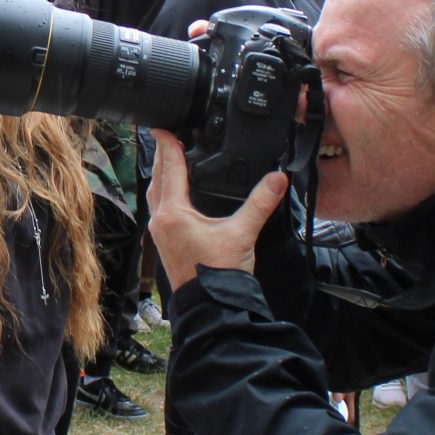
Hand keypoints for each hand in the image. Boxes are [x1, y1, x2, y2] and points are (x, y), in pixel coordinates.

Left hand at [146, 133, 288, 292]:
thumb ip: (260, 202)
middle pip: (158, 179)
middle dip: (162, 156)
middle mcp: (161, 221)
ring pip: (156, 195)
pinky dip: (166, 194)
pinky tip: (177, 194)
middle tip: (166, 137)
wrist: (212, 307)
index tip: (163, 126)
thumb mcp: (243, 233)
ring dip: (162, 176)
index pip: (170, 169)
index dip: (168, 144)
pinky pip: (161, 210)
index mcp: (174, 214)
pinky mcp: (166, 244)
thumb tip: (278, 178)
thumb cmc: (220, 274)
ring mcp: (161, 234)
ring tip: (170, 160)